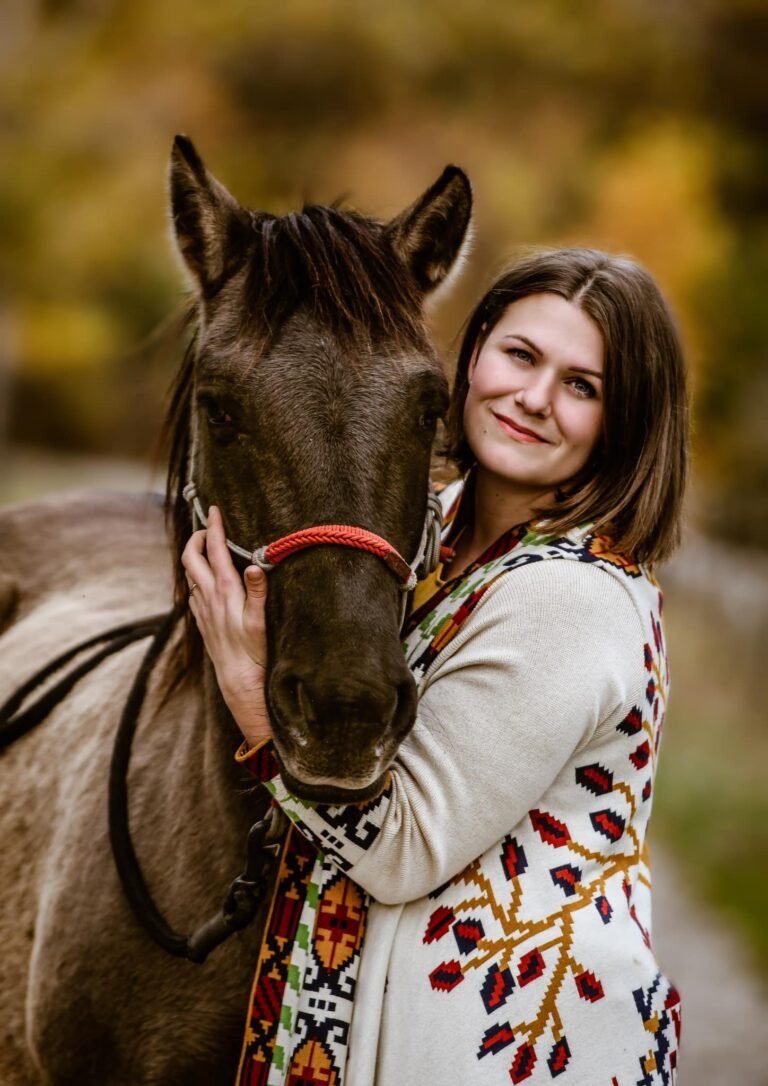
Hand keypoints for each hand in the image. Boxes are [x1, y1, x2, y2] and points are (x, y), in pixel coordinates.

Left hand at [181, 505, 271, 746]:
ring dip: (196, 556)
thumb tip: (254, 564)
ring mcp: (202, 609)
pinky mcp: (202, 621)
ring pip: (190, 573)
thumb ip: (257, 591)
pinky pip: (193, 591)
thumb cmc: (254, 652)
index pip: (214, 551)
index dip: (214, 527)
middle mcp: (208, 597)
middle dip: (197, 537)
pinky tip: (208, 580)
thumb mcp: (261, 621)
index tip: (215, 509)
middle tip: (210, 527)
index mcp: (224, 591)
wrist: (238, 682)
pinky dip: (197, 576)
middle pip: (190, 557)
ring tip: (209, 548)